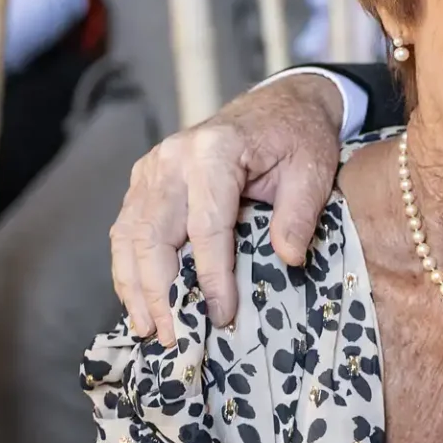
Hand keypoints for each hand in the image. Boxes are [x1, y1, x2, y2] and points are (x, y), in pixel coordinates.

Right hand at [110, 75, 345, 345]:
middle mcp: (172, 158)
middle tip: (173, 337)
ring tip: (150, 330)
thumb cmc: (299, 138)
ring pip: (131, 235)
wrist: (280, 105)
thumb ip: (300, 214)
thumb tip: (288, 260)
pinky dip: (129, 268)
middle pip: (154, 235)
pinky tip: (139, 302)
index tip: (220, 315)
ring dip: (136, 287)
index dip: (211, 276)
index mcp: (214, 151)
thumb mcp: (314, 170)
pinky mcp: (146, 180)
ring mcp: (152, 168)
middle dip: (160, 292)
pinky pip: (128, 229)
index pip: (207, 226)